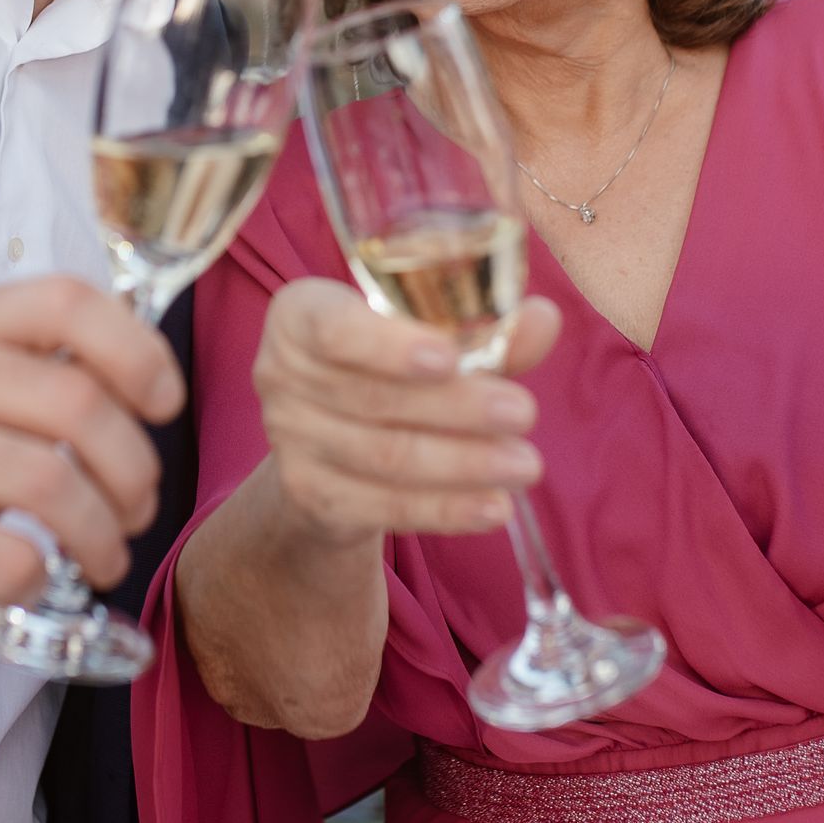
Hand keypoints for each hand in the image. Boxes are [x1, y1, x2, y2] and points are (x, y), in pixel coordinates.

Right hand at [0, 276, 184, 627]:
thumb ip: (27, 360)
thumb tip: (147, 371)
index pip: (66, 302)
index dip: (137, 350)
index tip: (164, 402)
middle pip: (77, 404)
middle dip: (133, 466)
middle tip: (138, 505)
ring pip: (53, 486)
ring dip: (103, 533)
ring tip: (106, 553)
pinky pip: (9, 558)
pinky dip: (43, 576)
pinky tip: (36, 578)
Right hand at [253, 277, 562, 550]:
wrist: (331, 447)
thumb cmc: (388, 369)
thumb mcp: (430, 340)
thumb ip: (484, 330)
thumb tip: (543, 319)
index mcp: (301, 313)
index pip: (334, 328)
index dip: (389, 347)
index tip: (449, 358)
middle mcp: (280, 373)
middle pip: (375, 398)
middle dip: (458, 408)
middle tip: (524, 413)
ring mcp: (289, 440)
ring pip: (385, 456)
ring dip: (463, 464)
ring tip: (525, 466)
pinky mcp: (309, 496)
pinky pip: (383, 506)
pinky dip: (445, 510)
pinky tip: (493, 508)